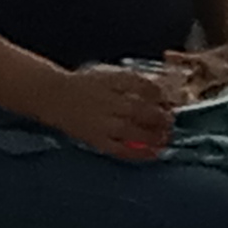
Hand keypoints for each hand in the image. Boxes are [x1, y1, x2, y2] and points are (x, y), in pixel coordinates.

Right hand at [41, 66, 173, 161]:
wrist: (56, 96)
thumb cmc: (85, 84)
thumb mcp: (110, 73)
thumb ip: (132, 81)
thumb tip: (157, 88)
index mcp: (115, 82)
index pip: (145, 87)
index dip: (161, 95)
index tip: (168, 100)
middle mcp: (111, 102)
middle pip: (143, 110)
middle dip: (161, 117)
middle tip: (170, 120)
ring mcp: (104, 123)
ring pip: (135, 132)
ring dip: (155, 136)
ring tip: (166, 138)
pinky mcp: (98, 140)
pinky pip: (121, 149)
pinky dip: (139, 153)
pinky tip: (152, 154)